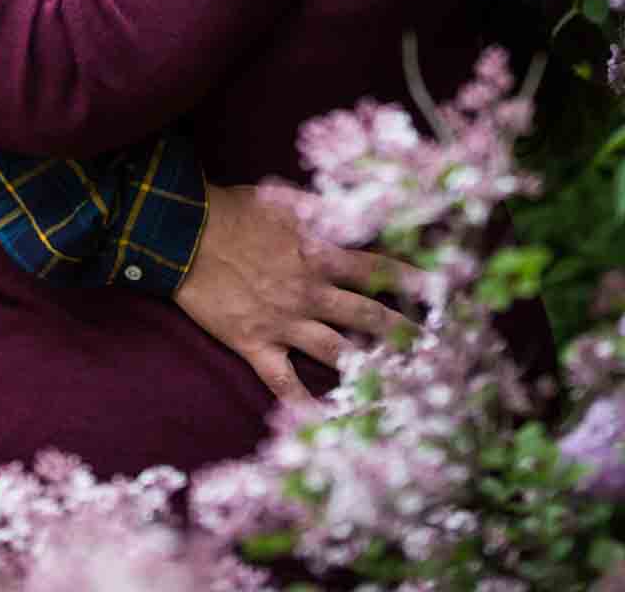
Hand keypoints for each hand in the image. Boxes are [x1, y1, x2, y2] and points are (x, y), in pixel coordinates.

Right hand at [173, 183, 421, 404]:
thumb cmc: (232, 209)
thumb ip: (321, 207)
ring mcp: (284, 322)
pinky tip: (328, 425)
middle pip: (367, 317)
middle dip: (402, 335)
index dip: (410, 282)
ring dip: (369, 370)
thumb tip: (353, 203)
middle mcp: (310, 291)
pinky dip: (306, 406)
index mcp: (319, 253)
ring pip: (338, 352)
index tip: (440, 294)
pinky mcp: (256, 344)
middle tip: (431, 353)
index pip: (376, 269)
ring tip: (399, 390)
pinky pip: (285, 383)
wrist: (184, 232)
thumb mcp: (284, 199)